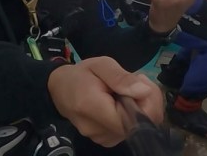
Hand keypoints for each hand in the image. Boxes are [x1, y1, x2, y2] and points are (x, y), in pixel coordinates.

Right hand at [47, 57, 162, 146]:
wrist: (60, 89)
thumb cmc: (82, 74)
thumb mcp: (101, 65)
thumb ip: (121, 78)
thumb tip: (144, 91)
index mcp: (93, 108)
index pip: (133, 119)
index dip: (146, 104)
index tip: (141, 84)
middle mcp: (97, 130)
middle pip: (138, 125)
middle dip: (146, 103)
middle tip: (136, 82)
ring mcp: (102, 139)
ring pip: (136, 129)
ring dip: (139, 109)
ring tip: (126, 92)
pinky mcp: (106, 140)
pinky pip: (128, 131)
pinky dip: (132, 117)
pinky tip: (123, 103)